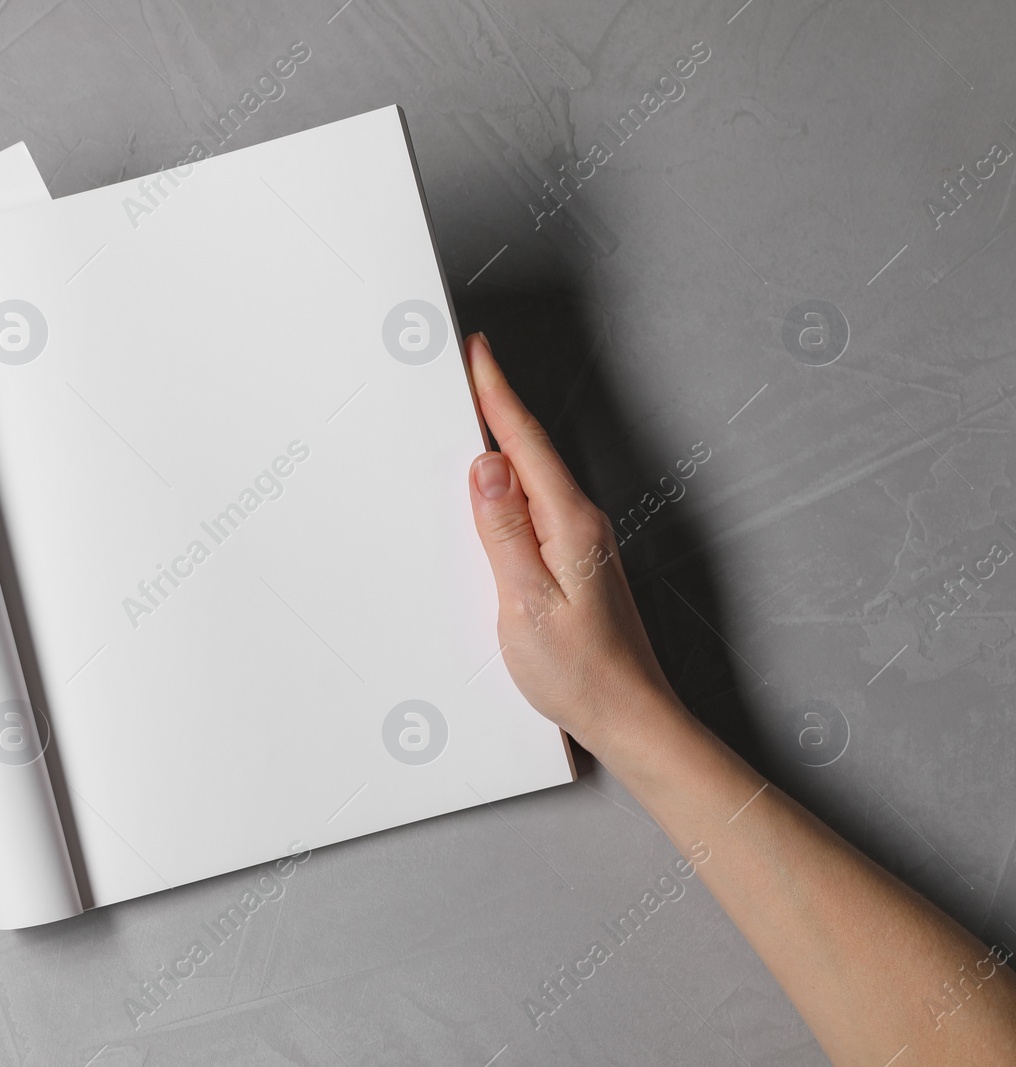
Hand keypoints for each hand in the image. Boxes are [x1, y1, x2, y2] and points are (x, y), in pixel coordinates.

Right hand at [463, 333, 681, 755]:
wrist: (631, 717)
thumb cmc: (580, 672)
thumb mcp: (526, 602)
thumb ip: (504, 531)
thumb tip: (487, 466)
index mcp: (569, 523)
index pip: (524, 443)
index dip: (496, 393)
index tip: (477, 352)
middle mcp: (581, 523)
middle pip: (530, 450)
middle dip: (496, 404)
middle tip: (466, 366)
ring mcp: (582, 542)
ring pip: (533, 477)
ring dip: (503, 442)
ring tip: (474, 412)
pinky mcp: (576, 562)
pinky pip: (536, 507)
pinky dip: (511, 484)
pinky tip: (496, 488)